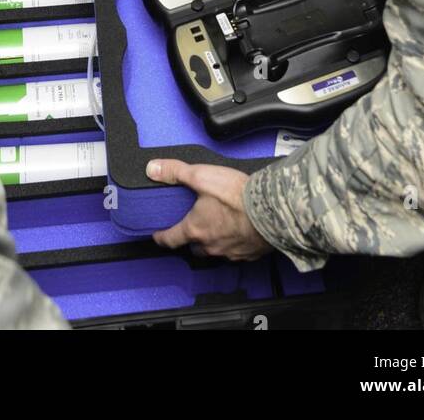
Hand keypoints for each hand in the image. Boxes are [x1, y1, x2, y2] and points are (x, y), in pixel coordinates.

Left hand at [147, 160, 270, 259]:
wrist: (272, 210)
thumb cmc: (236, 195)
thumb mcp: (201, 176)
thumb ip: (175, 172)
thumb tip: (152, 169)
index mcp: (196, 229)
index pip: (171, 239)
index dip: (162, 237)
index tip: (158, 235)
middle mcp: (210, 245)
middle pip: (194, 247)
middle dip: (191, 239)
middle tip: (192, 226)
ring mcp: (230, 253)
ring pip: (214, 251)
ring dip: (212, 242)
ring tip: (216, 227)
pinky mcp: (248, 254)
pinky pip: (235, 253)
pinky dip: (233, 244)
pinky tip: (238, 232)